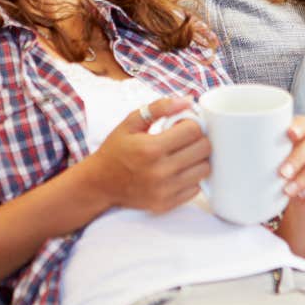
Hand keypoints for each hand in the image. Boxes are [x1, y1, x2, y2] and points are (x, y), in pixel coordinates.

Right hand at [85, 97, 210, 213]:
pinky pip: (196, 189)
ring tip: (183, 155)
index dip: (191, 124)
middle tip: (185, 139)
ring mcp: (164, 190)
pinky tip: (177, 171)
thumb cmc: (116, 150)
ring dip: (198, 159)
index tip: (182, 125)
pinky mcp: (166, 204)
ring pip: (204, 169)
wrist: (100, 183)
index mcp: (151, 148)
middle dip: (198, 139)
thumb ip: (158, 108)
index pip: (193, 131)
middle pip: (204, 149)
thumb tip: (187, 101)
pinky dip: (191, 178)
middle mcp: (160, 171)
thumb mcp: (130, 123)